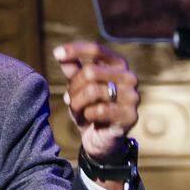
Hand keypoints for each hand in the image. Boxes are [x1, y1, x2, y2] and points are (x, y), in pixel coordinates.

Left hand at [52, 41, 138, 161]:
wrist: (102, 140)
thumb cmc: (91, 108)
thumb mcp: (79, 87)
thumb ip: (73, 69)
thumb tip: (59, 53)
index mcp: (119, 65)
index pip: (97, 50)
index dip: (76, 50)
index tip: (57, 53)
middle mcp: (129, 77)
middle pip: (91, 72)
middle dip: (73, 86)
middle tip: (68, 98)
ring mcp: (132, 97)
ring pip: (93, 91)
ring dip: (77, 102)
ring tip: (76, 109)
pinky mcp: (130, 116)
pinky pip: (99, 110)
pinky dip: (87, 115)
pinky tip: (89, 119)